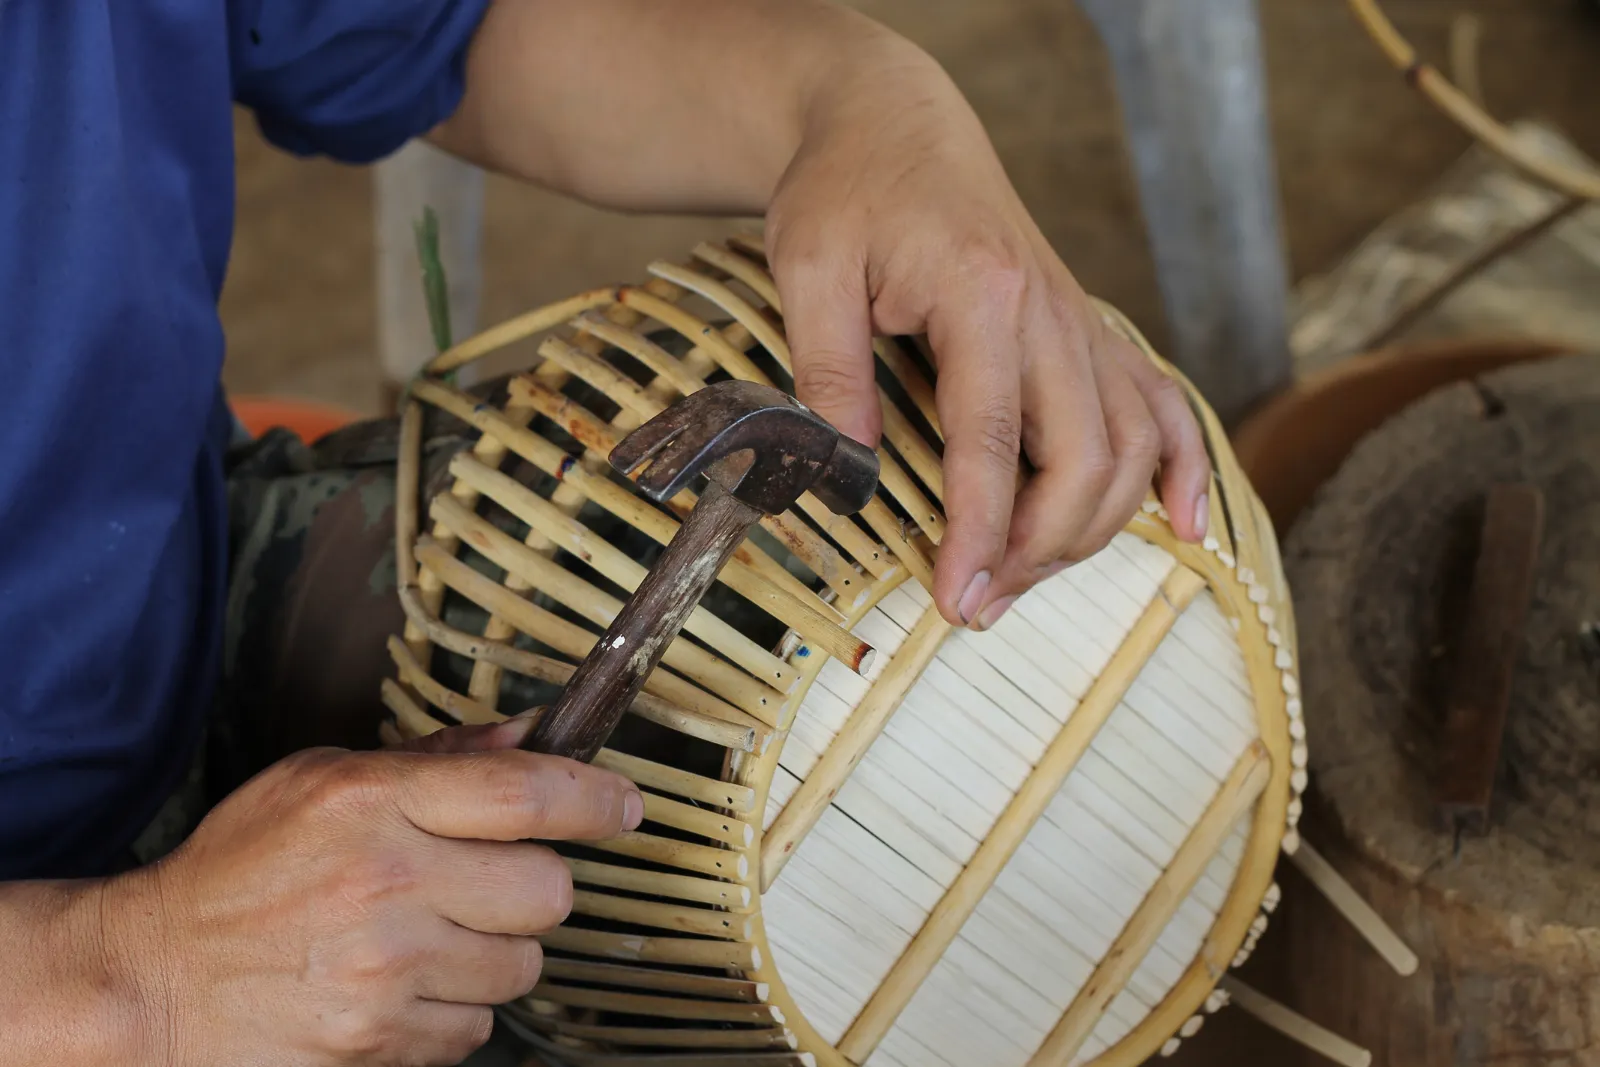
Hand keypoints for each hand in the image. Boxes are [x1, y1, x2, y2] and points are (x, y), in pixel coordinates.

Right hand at [106, 716, 640, 1066]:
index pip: (528, 794)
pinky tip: (404, 986)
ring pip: (524, 965)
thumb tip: (533, 734)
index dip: (598, 798)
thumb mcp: (323, 780)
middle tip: (488, 883)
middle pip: (549, 890)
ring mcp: (385, 968)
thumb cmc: (242, 868)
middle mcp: (388, 881)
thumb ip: (438, 758)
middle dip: (534, 886)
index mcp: (373, 801)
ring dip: (495, 952)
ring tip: (430, 938)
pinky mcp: (378, 1040)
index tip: (625, 806)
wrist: (154, 979)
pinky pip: (477, 1028)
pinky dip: (456, 1011)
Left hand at [766, 40, 1210, 629]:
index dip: (980, 531)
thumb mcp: (809, 265)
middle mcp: (1053, 311)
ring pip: (1128, 444)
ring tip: (1025, 579)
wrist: (894, 125)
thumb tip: (849, 462)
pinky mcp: (1086, 330)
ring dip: (1091, 528)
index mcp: (983, 295)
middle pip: (1084, 457)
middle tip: (979, 604)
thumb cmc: (848, 190)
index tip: (956, 595)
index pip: (992, 441)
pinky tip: (1186, 524)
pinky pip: (1159, 402)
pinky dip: (1182, 467)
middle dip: (1039, 549)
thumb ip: (829, 365)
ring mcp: (1080, 321)